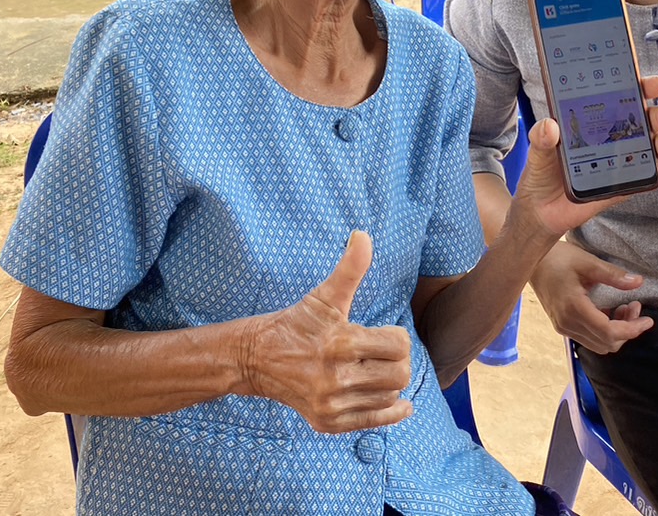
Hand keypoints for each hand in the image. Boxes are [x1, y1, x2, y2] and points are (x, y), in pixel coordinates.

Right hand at [244, 231, 412, 433]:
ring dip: (390, 382)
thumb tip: (363, 235)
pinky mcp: (327, 423)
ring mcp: (331, 404)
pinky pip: (375, 421)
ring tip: (376, 370)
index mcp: (340, 343)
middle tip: (384, 353)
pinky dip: (391, 412)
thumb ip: (350, 267)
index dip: (396, 336)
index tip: (384, 333)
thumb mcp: (324, 295)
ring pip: (390, 396)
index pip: (399, 344)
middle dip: (398, 360)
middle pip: (399, 374)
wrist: (258, 359)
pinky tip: (398, 402)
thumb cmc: (297, 323)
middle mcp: (336, 377)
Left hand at [514, 75, 657, 238]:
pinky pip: (654, 178)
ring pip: (652, 145)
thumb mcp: (537, 152)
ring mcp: (622, 160)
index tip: (657, 83)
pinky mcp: (626, 185)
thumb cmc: (540, 175)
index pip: (621, 97)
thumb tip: (550, 126)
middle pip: (644, 119)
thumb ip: (542, 139)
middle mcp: (613, 136)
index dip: (642, 87)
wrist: (540, 212)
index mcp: (594, 120)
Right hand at [530, 241, 655, 354]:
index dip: (632, 329)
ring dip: (617, 332)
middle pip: (606, 343)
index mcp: (574, 308)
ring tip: (625, 308)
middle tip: (635, 307)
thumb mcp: (587, 262)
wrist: (530, 261)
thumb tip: (638, 282)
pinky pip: (589, 338)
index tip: (648, 320)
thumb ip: (613, 275)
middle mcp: (567, 323)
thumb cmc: (557, 258)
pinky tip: (609, 311)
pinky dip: (605, 330)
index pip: (609, 332)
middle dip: (627, 330)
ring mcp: (563, 326)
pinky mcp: (561, 325)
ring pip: (599, 344)